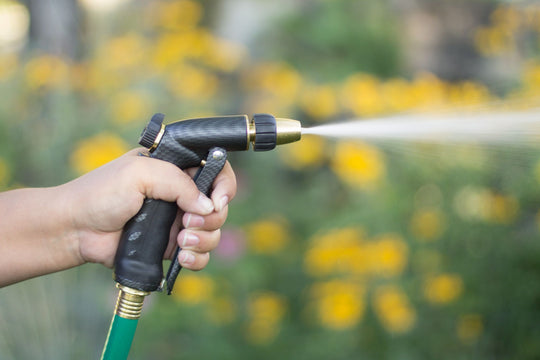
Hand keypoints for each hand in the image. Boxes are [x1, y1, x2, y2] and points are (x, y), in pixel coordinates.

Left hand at [64, 148, 236, 269]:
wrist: (76, 230)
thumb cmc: (101, 193)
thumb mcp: (140, 173)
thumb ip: (178, 183)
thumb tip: (208, 207)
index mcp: (176, 169)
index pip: (216, 170)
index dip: (224, 186)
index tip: (217, 201)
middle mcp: (180, 195)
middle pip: (219, 206)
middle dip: (211, 218)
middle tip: (186, 223)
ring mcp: (177, 222)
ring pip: (213, 232)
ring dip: (205, 239)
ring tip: (182, 241)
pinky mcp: (170, 247)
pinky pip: (199, 255)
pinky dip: (197, 259)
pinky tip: (181, 257)